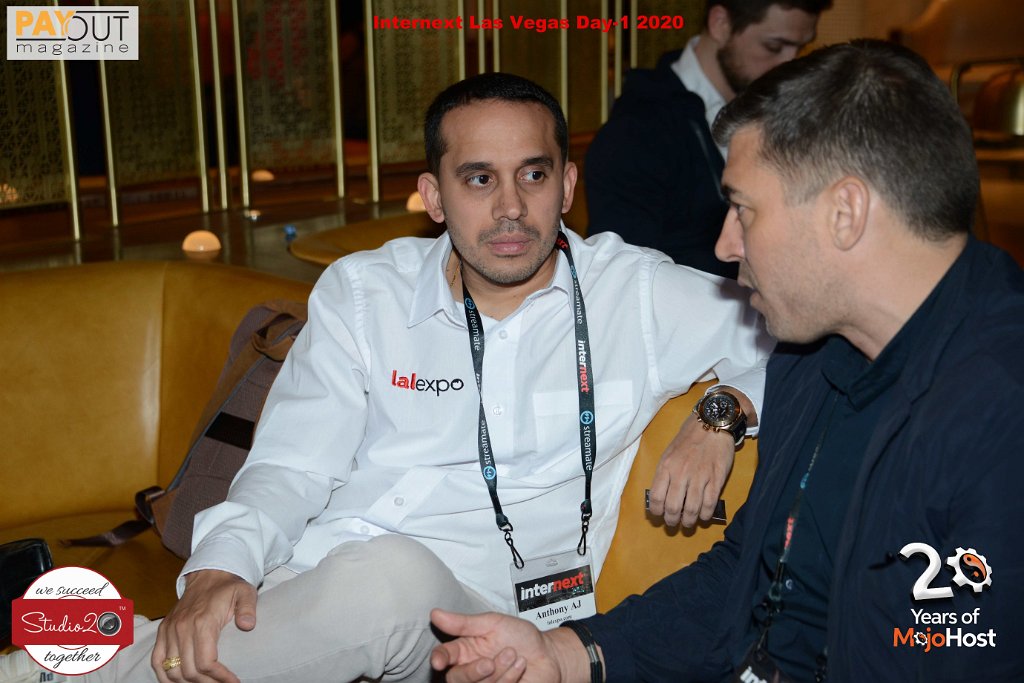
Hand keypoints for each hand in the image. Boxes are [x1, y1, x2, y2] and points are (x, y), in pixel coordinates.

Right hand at [151, 569, 257, 682]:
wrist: (208, 574)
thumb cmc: (228, 587)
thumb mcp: (245, 593)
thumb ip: (248, 609)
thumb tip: (248, 625)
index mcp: (203, 621)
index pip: (206, 661)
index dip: (220, 677)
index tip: (233, 682)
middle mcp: (182, 627)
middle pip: (188, 671)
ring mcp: (169, 630)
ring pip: (171, 671)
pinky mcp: (163, 631)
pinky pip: (156, 661)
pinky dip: (165, 677)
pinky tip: (180, 682)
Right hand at [431, 609, 585, 682]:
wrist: (546, 654)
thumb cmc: (520, 636)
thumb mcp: (493, 623)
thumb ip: (464, 622)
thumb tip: (435, 614)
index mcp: (464, 650)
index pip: (443, 656)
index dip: (439, 659)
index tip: (439, 661)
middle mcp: (470, 670)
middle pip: (456, 679)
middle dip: (475, 671)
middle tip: (491, 660)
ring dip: (500, 672)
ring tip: (514, 655)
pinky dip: (510, 678)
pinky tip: (520, 667)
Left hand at [648, 413, 734, 527]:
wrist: (712, 424)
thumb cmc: (688, 439)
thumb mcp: (669, 453)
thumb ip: (665, 473)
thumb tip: (660, 496)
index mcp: (666, 466)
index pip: (656, 497)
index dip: (656, 512)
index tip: (658, 516)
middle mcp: (681, 473)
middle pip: (673, 507)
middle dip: (672, 521)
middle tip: (673, 523)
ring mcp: (700, 477)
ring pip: (691, 509)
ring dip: (688, 521)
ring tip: (688, 523)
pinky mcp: (716, 479)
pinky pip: (710, 503)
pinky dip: (705, 515)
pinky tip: (703, 516)